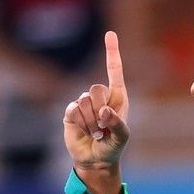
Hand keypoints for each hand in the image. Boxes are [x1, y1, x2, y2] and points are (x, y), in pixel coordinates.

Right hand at [63, 31, 129, 168]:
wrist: (95, 159)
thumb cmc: (113, 147)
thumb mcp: (122, 137)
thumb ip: (117, 123)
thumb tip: (105, 111)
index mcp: (117, 97)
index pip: (115, 71)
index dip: (112, 52)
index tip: (109, 33)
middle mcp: (101, 97)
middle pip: (96, 89)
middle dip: (100, 110)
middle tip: (104, 128)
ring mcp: (84, 103)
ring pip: (84, 101)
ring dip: (91, 122)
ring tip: (96, 133)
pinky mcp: (71, 111)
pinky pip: (73, 110)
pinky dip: (81, 124)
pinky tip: (85, 132)